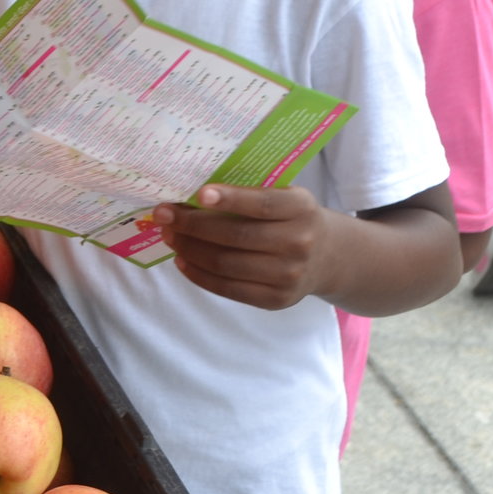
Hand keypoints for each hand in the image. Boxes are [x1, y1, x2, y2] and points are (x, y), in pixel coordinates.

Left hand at [149, 184, 335, 309]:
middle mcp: (299, 243)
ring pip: (226, 264)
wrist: (328, 256)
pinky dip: (199, 275)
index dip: (230, 200)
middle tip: (164, 215)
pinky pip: (228, 289)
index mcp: (301, 209)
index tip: (198, 194)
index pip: (262, 204)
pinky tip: (182, 260)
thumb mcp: (286, 198)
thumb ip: (251, 195)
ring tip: (169, 236)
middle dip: (192, 225)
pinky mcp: (276, 299)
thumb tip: (191, 195)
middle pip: (235, 236)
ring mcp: (289, 275)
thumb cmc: (293, 219)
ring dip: (189, 249)